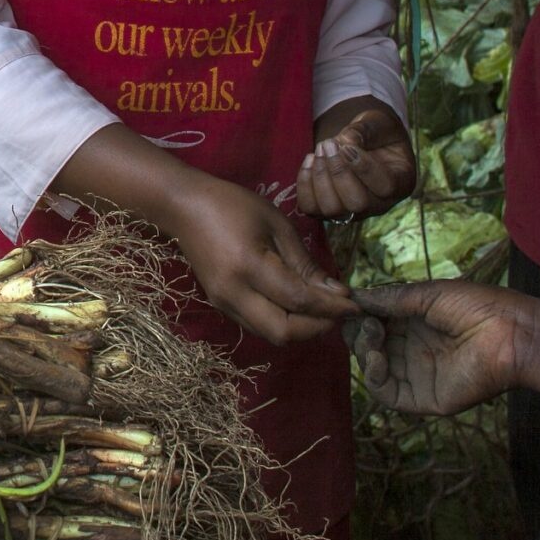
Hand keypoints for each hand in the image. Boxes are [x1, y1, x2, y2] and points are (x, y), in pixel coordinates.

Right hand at [165, 175, 352, 343]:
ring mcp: (223, 303)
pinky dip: (283, 322)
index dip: (331, 307)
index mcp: (249, 266)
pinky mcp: (220, 305)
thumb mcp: (276, 224)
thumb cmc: (232, 205)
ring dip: (300, 329)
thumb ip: (305, 263)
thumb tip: (336, 292)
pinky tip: (297, 305)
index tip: (356, 305)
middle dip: (317, 328)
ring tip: (322, 309)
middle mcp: (233, 293)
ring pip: (270, 334)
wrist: (183, 207)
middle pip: (283, 332)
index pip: (299, 300)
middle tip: (338, 312)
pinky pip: (258, 325)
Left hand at [294, 103, 414, 220]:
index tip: (347, 146)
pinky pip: (311, 208)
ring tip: (318, 151)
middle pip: (357, 203)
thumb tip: (342, 142)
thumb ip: (363, 131)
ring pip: (332, 209)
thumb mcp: (377, 123)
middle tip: (328, 145)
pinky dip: (305, 185)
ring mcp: (353, 212)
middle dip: (339, 172)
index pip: (385, 186)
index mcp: (401, 183)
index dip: (363, 167)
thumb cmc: (377, 132)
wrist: (364, 143)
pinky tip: (310, 160)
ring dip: (320, 178)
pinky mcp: (328, 211)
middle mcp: (379, 204)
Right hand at [346, 280, 530, 415]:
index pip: (374, 323)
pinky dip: (373, 376)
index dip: (359, 315)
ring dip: (364, 351)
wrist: (511, 335)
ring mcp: (416, 375)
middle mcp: (413, 351)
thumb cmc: (477, 307)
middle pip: (368, 346)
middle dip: (358, 332)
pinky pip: (386, 393)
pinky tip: (378, 358)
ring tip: (374, 334)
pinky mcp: (422, 398)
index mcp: (416, 325)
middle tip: (363, 320)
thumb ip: (389, 299)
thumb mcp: (427, 294)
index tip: (349, 304)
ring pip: (372, 369)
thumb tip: (354, 296)